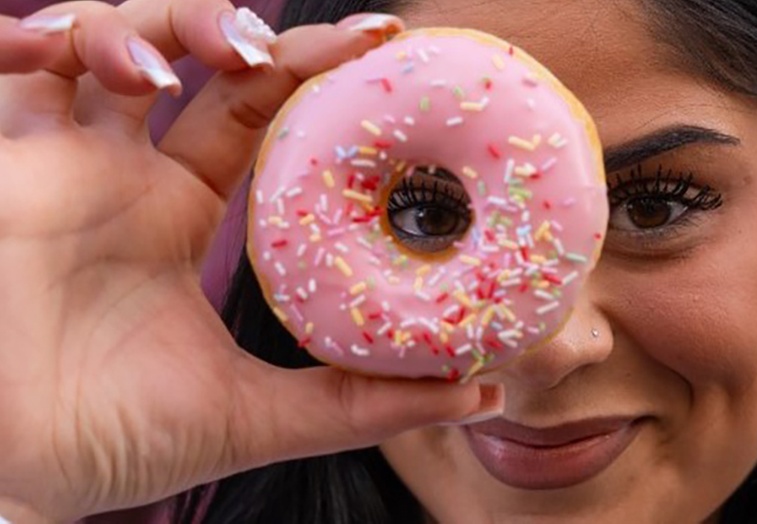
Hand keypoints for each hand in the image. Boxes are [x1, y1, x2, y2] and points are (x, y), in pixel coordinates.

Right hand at [0, 3, 502, 520]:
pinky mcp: (4, 164)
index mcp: (184, 212)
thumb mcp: (254, 415)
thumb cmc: (111, 442)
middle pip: (196, 61)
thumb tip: (478, 389)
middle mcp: (129, 174)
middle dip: (252, 31)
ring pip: (108, 41)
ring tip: (194, 67)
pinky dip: (36, 41)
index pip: (259, 115)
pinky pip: (8, 73)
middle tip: (326, 42)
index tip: (385, 48)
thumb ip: (359, 403)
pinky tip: (70, 56)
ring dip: (154, 25)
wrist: (5, 478)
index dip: (314, 74)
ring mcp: (64, 160)